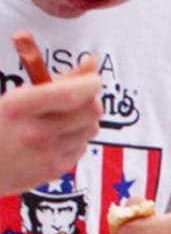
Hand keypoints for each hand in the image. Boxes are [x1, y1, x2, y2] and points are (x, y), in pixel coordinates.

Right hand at [0, 56, 101, 195]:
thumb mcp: (16, 96)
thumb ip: (55, 79)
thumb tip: (91, 63)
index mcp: (18, 108)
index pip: (70, 95)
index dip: (90, 84)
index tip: (92, 78)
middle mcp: (34, 134)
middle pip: (90, 112)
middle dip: (91, 99)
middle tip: (81, 95)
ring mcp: (46, 155)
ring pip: (90, 129)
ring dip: (84, 119)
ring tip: (63, 116)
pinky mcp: (54, 170)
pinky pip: (82, 147)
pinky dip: (77, 137)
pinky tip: (56, 135)